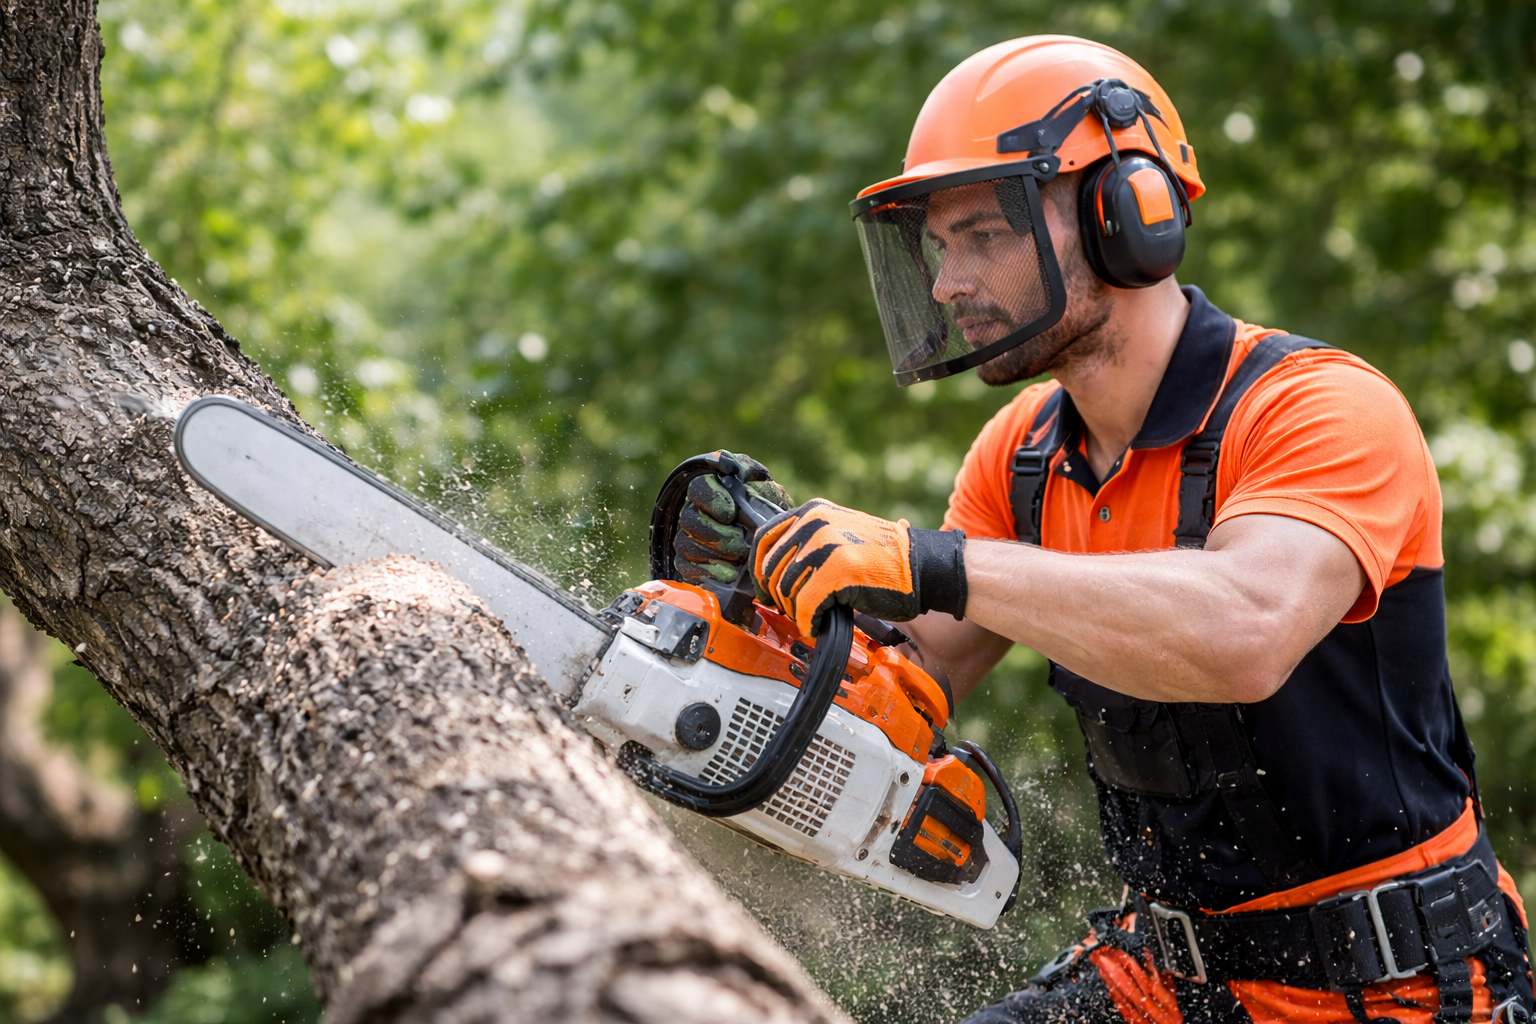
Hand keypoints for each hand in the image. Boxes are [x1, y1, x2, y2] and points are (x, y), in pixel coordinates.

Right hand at [672, 452, 790, 585]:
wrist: (775, 539)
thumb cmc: (768, 508)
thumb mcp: (765, 485)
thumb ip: (749, 471)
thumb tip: (733, 468)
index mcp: (711, 489)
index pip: (697, 489)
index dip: (711, 500)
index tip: (730, 512)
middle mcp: (695, 513)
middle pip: (690, 521)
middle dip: (716, 535)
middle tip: (740, 543)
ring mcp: (690, 539)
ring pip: (686, 545)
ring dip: (714, 555)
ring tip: (739, 560)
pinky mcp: (691, 564)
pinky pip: (687, 569)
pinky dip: (708, 573)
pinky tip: (730, 575)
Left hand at [751, 499, 967, 636]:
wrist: (922, 567)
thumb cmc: (882, 560)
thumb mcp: (839, 535)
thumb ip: (808, 542)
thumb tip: (774, 570)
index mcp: (813, 511)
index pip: (765, 539)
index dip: (759, 570)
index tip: (764, 590)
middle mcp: (815, 523)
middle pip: (772, 569)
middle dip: (779, 596)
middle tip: (795, 610)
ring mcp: (825, 545)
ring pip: (786, 590)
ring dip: (796, 612)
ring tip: (813, 617)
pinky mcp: (836, 572)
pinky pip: (804, 606)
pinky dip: (808, 622)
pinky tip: (818, 625)